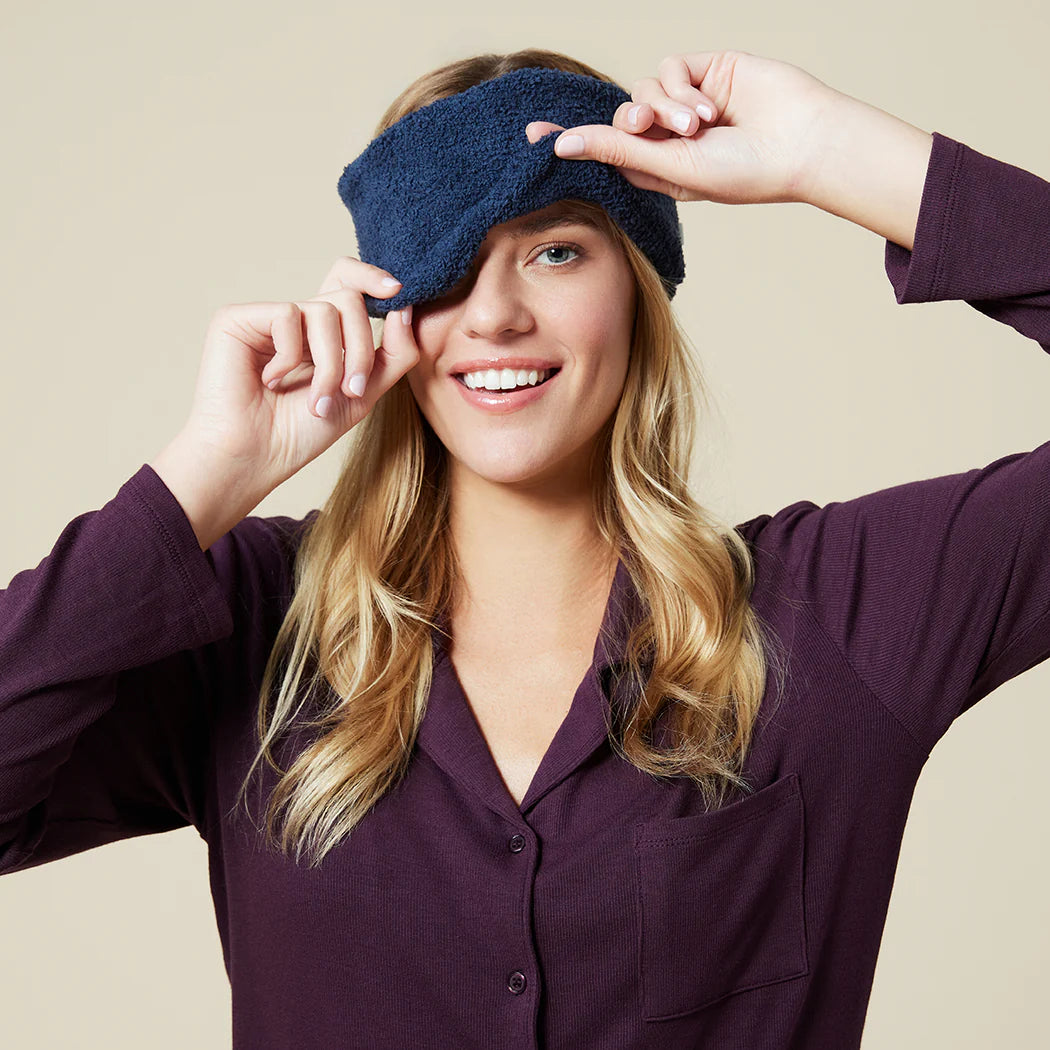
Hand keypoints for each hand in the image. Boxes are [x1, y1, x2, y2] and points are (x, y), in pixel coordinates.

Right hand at [185, 259, 418, 483]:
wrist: (257, 458)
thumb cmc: (301, 433)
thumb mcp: (363, 393)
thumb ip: (393, 354)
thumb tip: (406, 306)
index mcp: (321, 333)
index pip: (348, 283)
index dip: (372, 278)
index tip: (397, 291)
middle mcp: (295, 319)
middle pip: (348, 299)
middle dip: (360, 350)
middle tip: (352, 391)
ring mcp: (266, 317)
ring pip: (326, 311)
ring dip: (331, 365)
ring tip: (317, 402)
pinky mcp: (237, 318)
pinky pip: (288, 315)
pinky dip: (290, 356)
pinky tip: (270, 381)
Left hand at [526, 50, 844, 206]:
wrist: (800, 145)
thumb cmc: (743, 172)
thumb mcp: (672, 168)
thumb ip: (618, 150)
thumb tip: (563, 144)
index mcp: (657, 170)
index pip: (604, 153)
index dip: (570, 142)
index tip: (530, 138)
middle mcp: (666, 138)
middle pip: (618, 119)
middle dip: (626, 123)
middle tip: (645, 127)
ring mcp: (684, 104)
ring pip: (642, 92)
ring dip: (665, 108)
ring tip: (698, 127)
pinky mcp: (702, 72)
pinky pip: (666, 70)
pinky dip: (680, 89)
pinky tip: (708, 109)